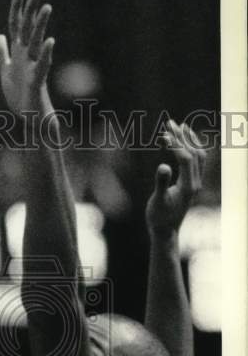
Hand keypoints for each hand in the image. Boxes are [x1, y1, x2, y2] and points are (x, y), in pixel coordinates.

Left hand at [0, 0, 53, 115]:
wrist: (29, 116)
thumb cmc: (20, 93)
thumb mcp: (7, 70)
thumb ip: (2, 53)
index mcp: (19, 52)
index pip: (17, 24)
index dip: (18, 6)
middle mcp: (27, 56)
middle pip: (29, 28)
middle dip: (32, 8)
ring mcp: (33, 67)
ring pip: (37, 43)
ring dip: (41, 25)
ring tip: (46, 8)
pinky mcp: (37, 82)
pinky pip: (43, 66)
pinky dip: (46, 54)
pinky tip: (50, 42)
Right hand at [146, 119, 205, 236]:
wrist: (165, 232)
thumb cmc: (159, 218)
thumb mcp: (157, 201)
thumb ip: (161, 183)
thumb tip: (163, 166)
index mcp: (188, 186)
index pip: (185, 158)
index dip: (175, 145)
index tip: (164, 134)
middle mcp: (195, 183)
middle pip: (193, 153)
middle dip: (182, 137)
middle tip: (170, 123)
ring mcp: (195, 183)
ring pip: (198, 156)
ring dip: (189, 140)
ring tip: (180, 126)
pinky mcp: (192, 184)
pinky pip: (196, 162)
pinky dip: (190, 149)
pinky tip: (183, 143)